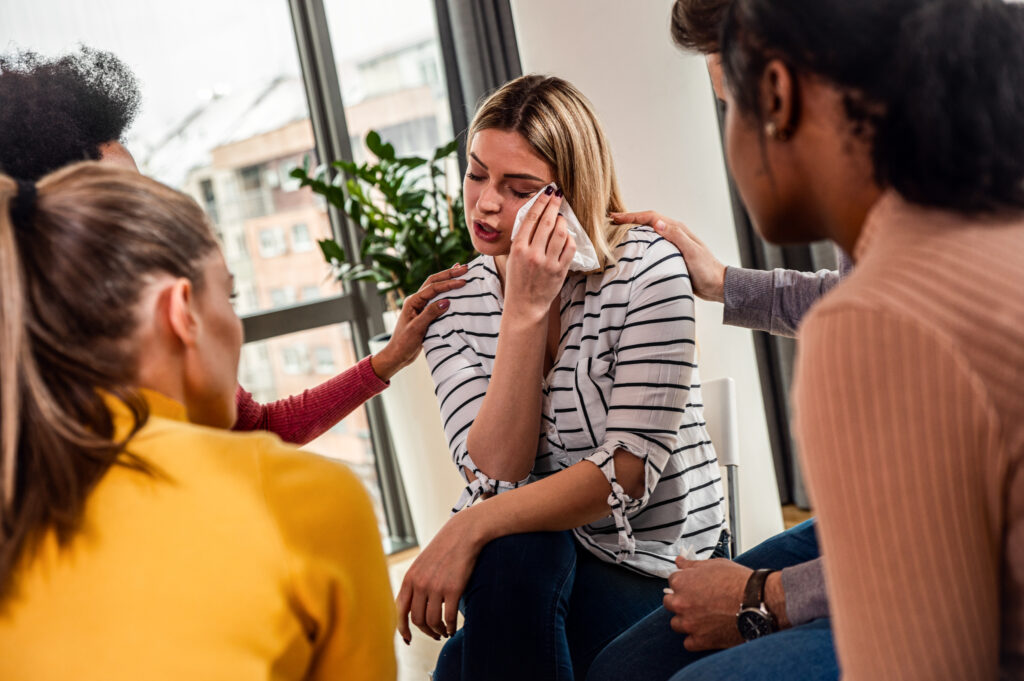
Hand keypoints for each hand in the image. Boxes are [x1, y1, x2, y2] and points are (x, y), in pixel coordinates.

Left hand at [370, 264, 468, 380]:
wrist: (397, 355)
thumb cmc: (404, 343)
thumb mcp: (417, 328)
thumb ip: (430, 313)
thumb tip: (447, 301)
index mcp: (412, 301)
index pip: (433, 288)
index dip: (448, 284)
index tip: (463, 281)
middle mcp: (416, 301)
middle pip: (434, 282)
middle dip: (449, 274)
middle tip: (464, 268)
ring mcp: (420, 306)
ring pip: (435, 288)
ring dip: (447, 279)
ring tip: (460, 271)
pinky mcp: (425, 314)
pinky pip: (437, 299)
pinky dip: (446, 292)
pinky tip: (454, 289)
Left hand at [396, 508, 484, 642]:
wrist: (464, 533)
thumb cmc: (445, 548)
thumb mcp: (423, 563)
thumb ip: (416, 581)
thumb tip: (413, 604)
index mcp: (410, 577)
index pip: (400, 610)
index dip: (403, 628)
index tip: (408, 639)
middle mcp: (420, 584)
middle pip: (417, 619)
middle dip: (425, 631)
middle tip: (434, 634)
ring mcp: (436, 587)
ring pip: (432, 621)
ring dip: (438, 631)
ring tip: (444, 631)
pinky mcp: (453, 589)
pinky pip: (448, 617)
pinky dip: (450, 627)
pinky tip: (453, 628)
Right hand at [504, 188, 574, 321]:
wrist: (524, 305)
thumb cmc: (518, 279)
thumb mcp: (513, 257)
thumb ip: (522, 238)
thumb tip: (535, 216)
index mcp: (517, 248)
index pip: (531, 218)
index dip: (540, 201)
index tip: (547, 191)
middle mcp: (532, 254)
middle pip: (547, 222)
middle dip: (554, 205)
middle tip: (558, 195)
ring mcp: (547, 263)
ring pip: (560, 233)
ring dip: (562, 221)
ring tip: (561, 217)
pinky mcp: (559, 271)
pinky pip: (569, 248)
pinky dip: (569, 238)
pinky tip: (566, 235)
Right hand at [611, 210, 726, 302]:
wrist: (716, 285)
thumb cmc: (706, 270)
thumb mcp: (692, 252)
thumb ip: (676, 237)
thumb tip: (657, 224)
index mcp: (677, 229)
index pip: (651, 217)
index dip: (632, 216)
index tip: (615, 218)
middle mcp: (673, 234)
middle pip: (647, 222)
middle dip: (629, 220)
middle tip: (610, 222)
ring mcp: (671, 244)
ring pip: (648, 233)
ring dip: (632, 230)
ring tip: (615, 233)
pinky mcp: (670, 255)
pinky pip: (651, 245)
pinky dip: (639, 243)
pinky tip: (631, 249)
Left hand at [663, 557, 750, 650]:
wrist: (757, 603)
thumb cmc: (738, 582)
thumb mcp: (715, 565)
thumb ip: (692, 564)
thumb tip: (680, 561)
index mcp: (682, 582)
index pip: (672, 581)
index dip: (685, 583)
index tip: (693, 586)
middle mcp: (681, 603)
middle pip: (669, 602)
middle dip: (681, 601)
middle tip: (697, 601)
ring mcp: (689, 623)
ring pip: (676, 623)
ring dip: (686, 620)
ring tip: (703, 617)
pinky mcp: (700, 640)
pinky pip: (688, 642)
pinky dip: (695, 638)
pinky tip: (706, 631)